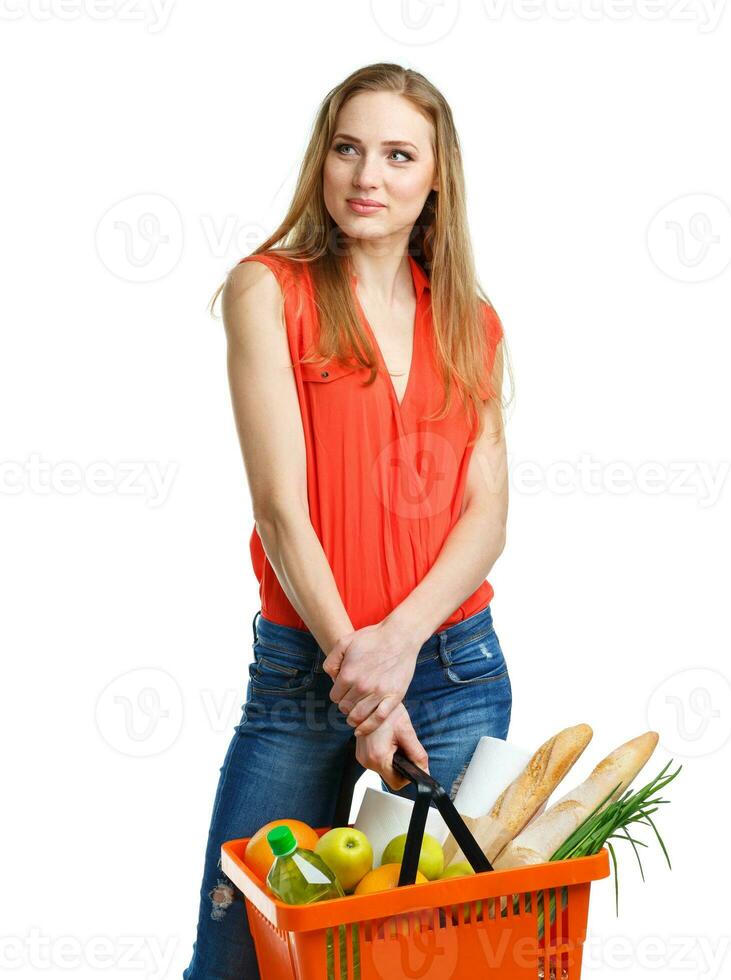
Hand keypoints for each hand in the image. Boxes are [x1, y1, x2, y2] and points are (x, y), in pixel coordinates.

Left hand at [323, 620, 420, 735]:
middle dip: (345, 704)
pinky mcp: (394, 697)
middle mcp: (362, 686)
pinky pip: (378, 719)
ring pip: (358, 716)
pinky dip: (367, 727)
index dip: (338, 693)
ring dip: (353, 718)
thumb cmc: (372, 638)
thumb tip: (331, 678)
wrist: (400, 636)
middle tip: (351, 699)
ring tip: (354, 714)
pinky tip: (360, 729)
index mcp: (348, 674)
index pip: (334, 697)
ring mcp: (379, 693)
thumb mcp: (344, 642)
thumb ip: (332, 660)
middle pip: (345, 707)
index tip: (345, 690)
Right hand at [355, 702, 428, 790]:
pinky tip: (387, 741)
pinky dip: (385, 755)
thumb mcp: (407, 732)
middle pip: (390, 777)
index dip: (408, 776)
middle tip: (403, 747)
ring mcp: (361, 757)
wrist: (372, 698)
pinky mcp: (361, 753)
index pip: (397, 784)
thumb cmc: (388, 711)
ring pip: (383, 770)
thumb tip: (426, 770)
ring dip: (392, 760)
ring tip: (394, 741)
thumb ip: (418, 755)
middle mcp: (366, 760)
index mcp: (377, 757)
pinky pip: (376, 762)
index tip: (412, 763)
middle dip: (400, 766)